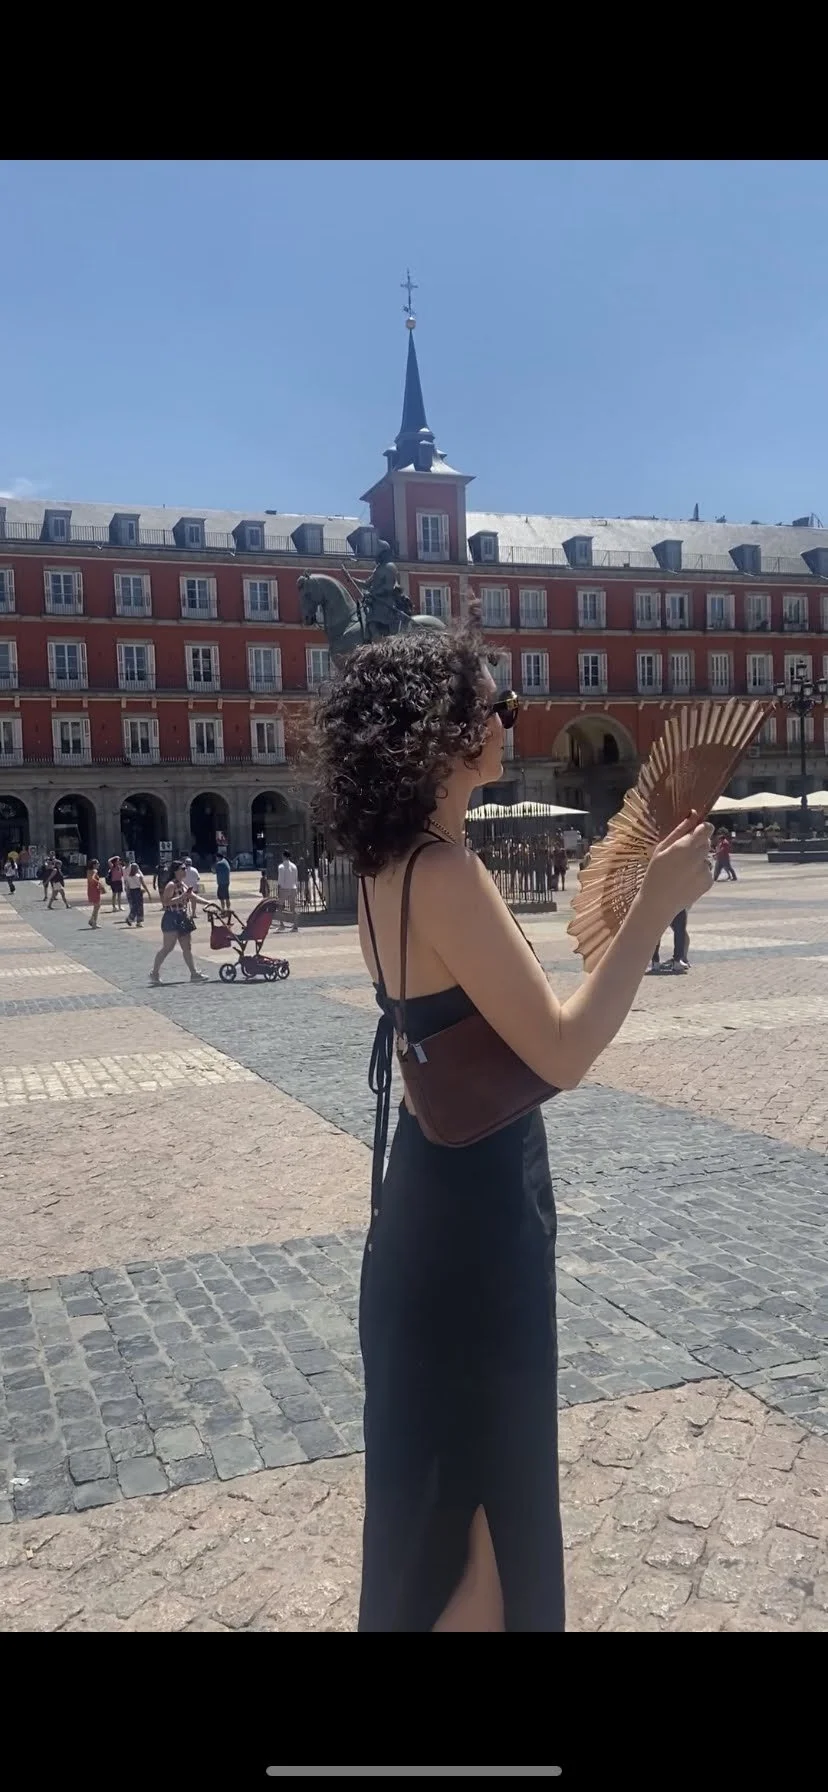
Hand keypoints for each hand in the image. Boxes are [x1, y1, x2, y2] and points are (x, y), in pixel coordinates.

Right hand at [639, 812, 712, 930]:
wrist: (659, 903)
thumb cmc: (655, 874)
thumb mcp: (661, 849)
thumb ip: (679, 830)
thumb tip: (693, 814)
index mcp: (686, 846)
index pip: (707, 828)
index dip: (702, 829)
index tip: (695, 832)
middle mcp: (699, 857)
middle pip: (707, 842)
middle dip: (698, 845)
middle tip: (682, 855)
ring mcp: (705, 870)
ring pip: (706, 857)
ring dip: (698, 860)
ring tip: (681, 871)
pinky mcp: (709, 882)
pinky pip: (707, 871)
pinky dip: (699, 873)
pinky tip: (686, 880)